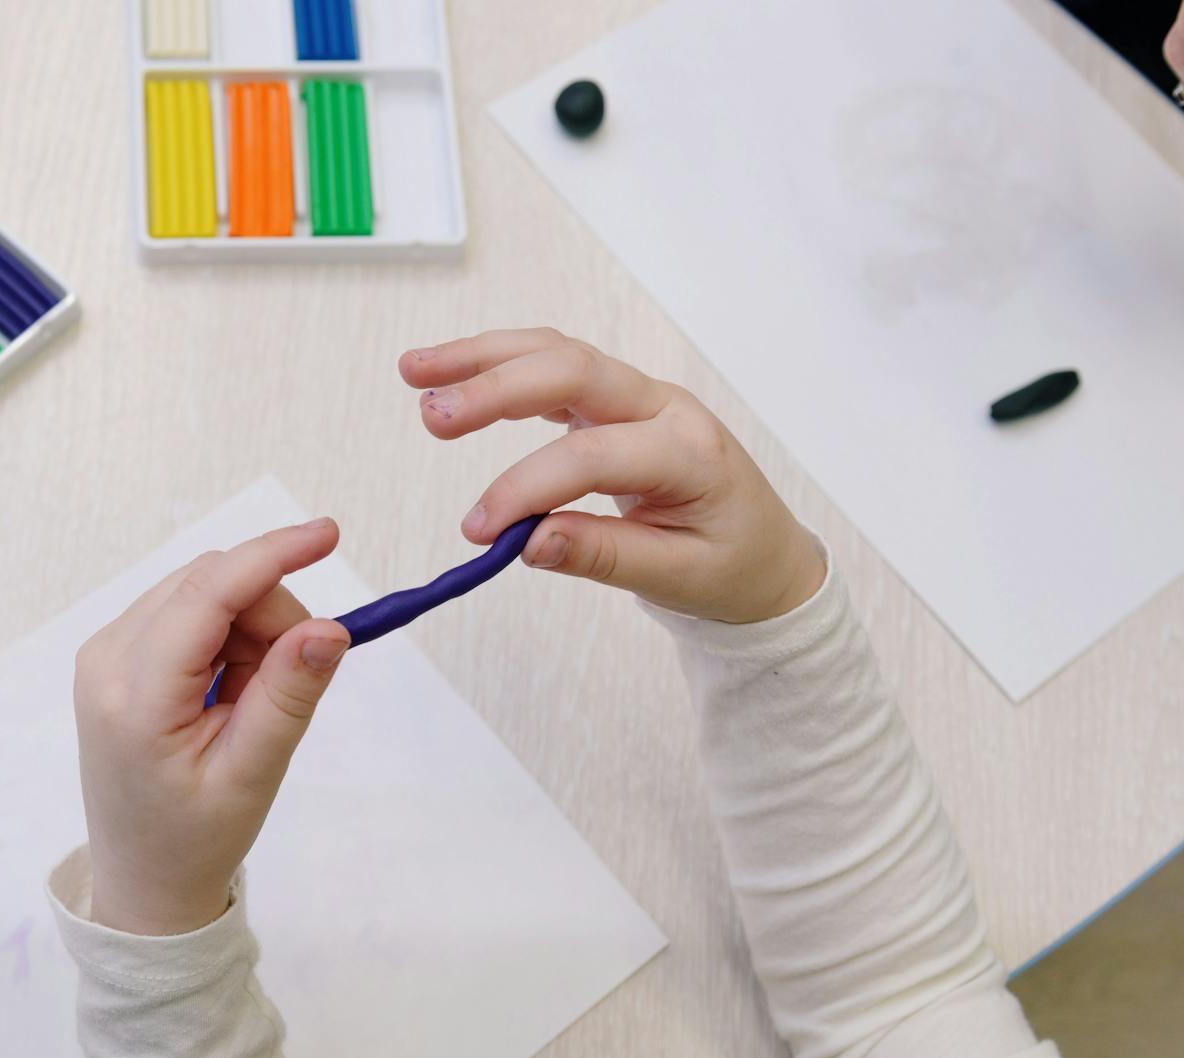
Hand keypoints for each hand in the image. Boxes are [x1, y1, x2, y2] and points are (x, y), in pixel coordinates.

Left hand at [73, 521, 350, 935]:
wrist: (143, 882)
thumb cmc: (197, 838)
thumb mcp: (253, 772)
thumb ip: (288, 694)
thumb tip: (329, 628)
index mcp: (135, 696)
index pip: (208, 594)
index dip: (272, 556)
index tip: (329, 535)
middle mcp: (107, 659)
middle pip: (208, 584)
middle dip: (267, 612)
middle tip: (289, 682)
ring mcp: (104, 655)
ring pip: (200, 592)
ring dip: (247, 627)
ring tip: (249, 703)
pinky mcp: (114, 657)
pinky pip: (185, 613)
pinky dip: (225, 637)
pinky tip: (228, 693)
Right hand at [399, 328, 823, 624]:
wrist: (767, 555)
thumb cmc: (731, 567)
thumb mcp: (677, 578)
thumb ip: (602, 556)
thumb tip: (528, 543)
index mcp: (689, 452)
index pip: (592, 454)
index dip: (526, 487)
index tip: (479, 530)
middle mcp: (664, 407)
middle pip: (572, 370)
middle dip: (496, 386)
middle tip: (432, 415)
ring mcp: (641, 398)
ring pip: (557, 353)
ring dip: (485, 357)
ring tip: (415, 370)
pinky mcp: (617, 403)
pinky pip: (556, 368)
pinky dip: (502, 366)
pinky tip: (452, 376)